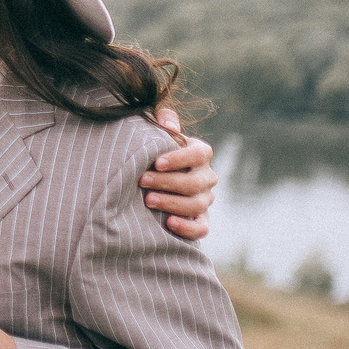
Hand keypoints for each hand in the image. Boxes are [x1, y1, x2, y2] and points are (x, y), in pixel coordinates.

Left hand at [143, 112, 213, 242]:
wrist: (149, 180)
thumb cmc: (153, 152)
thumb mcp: (157, 132)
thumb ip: (164, 120)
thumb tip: (170, 125)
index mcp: (200, 153)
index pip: (199, 154)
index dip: (180, 159)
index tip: (157, 163)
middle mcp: (206, 177)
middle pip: (195, 182)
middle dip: (168, 182)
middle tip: (142, 181)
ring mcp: (205, 200)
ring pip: (197, 204)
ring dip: (172, 203)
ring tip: (148, 200)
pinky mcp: (200, 220)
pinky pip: (201, 228)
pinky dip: (187, 227)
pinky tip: (169, 223)